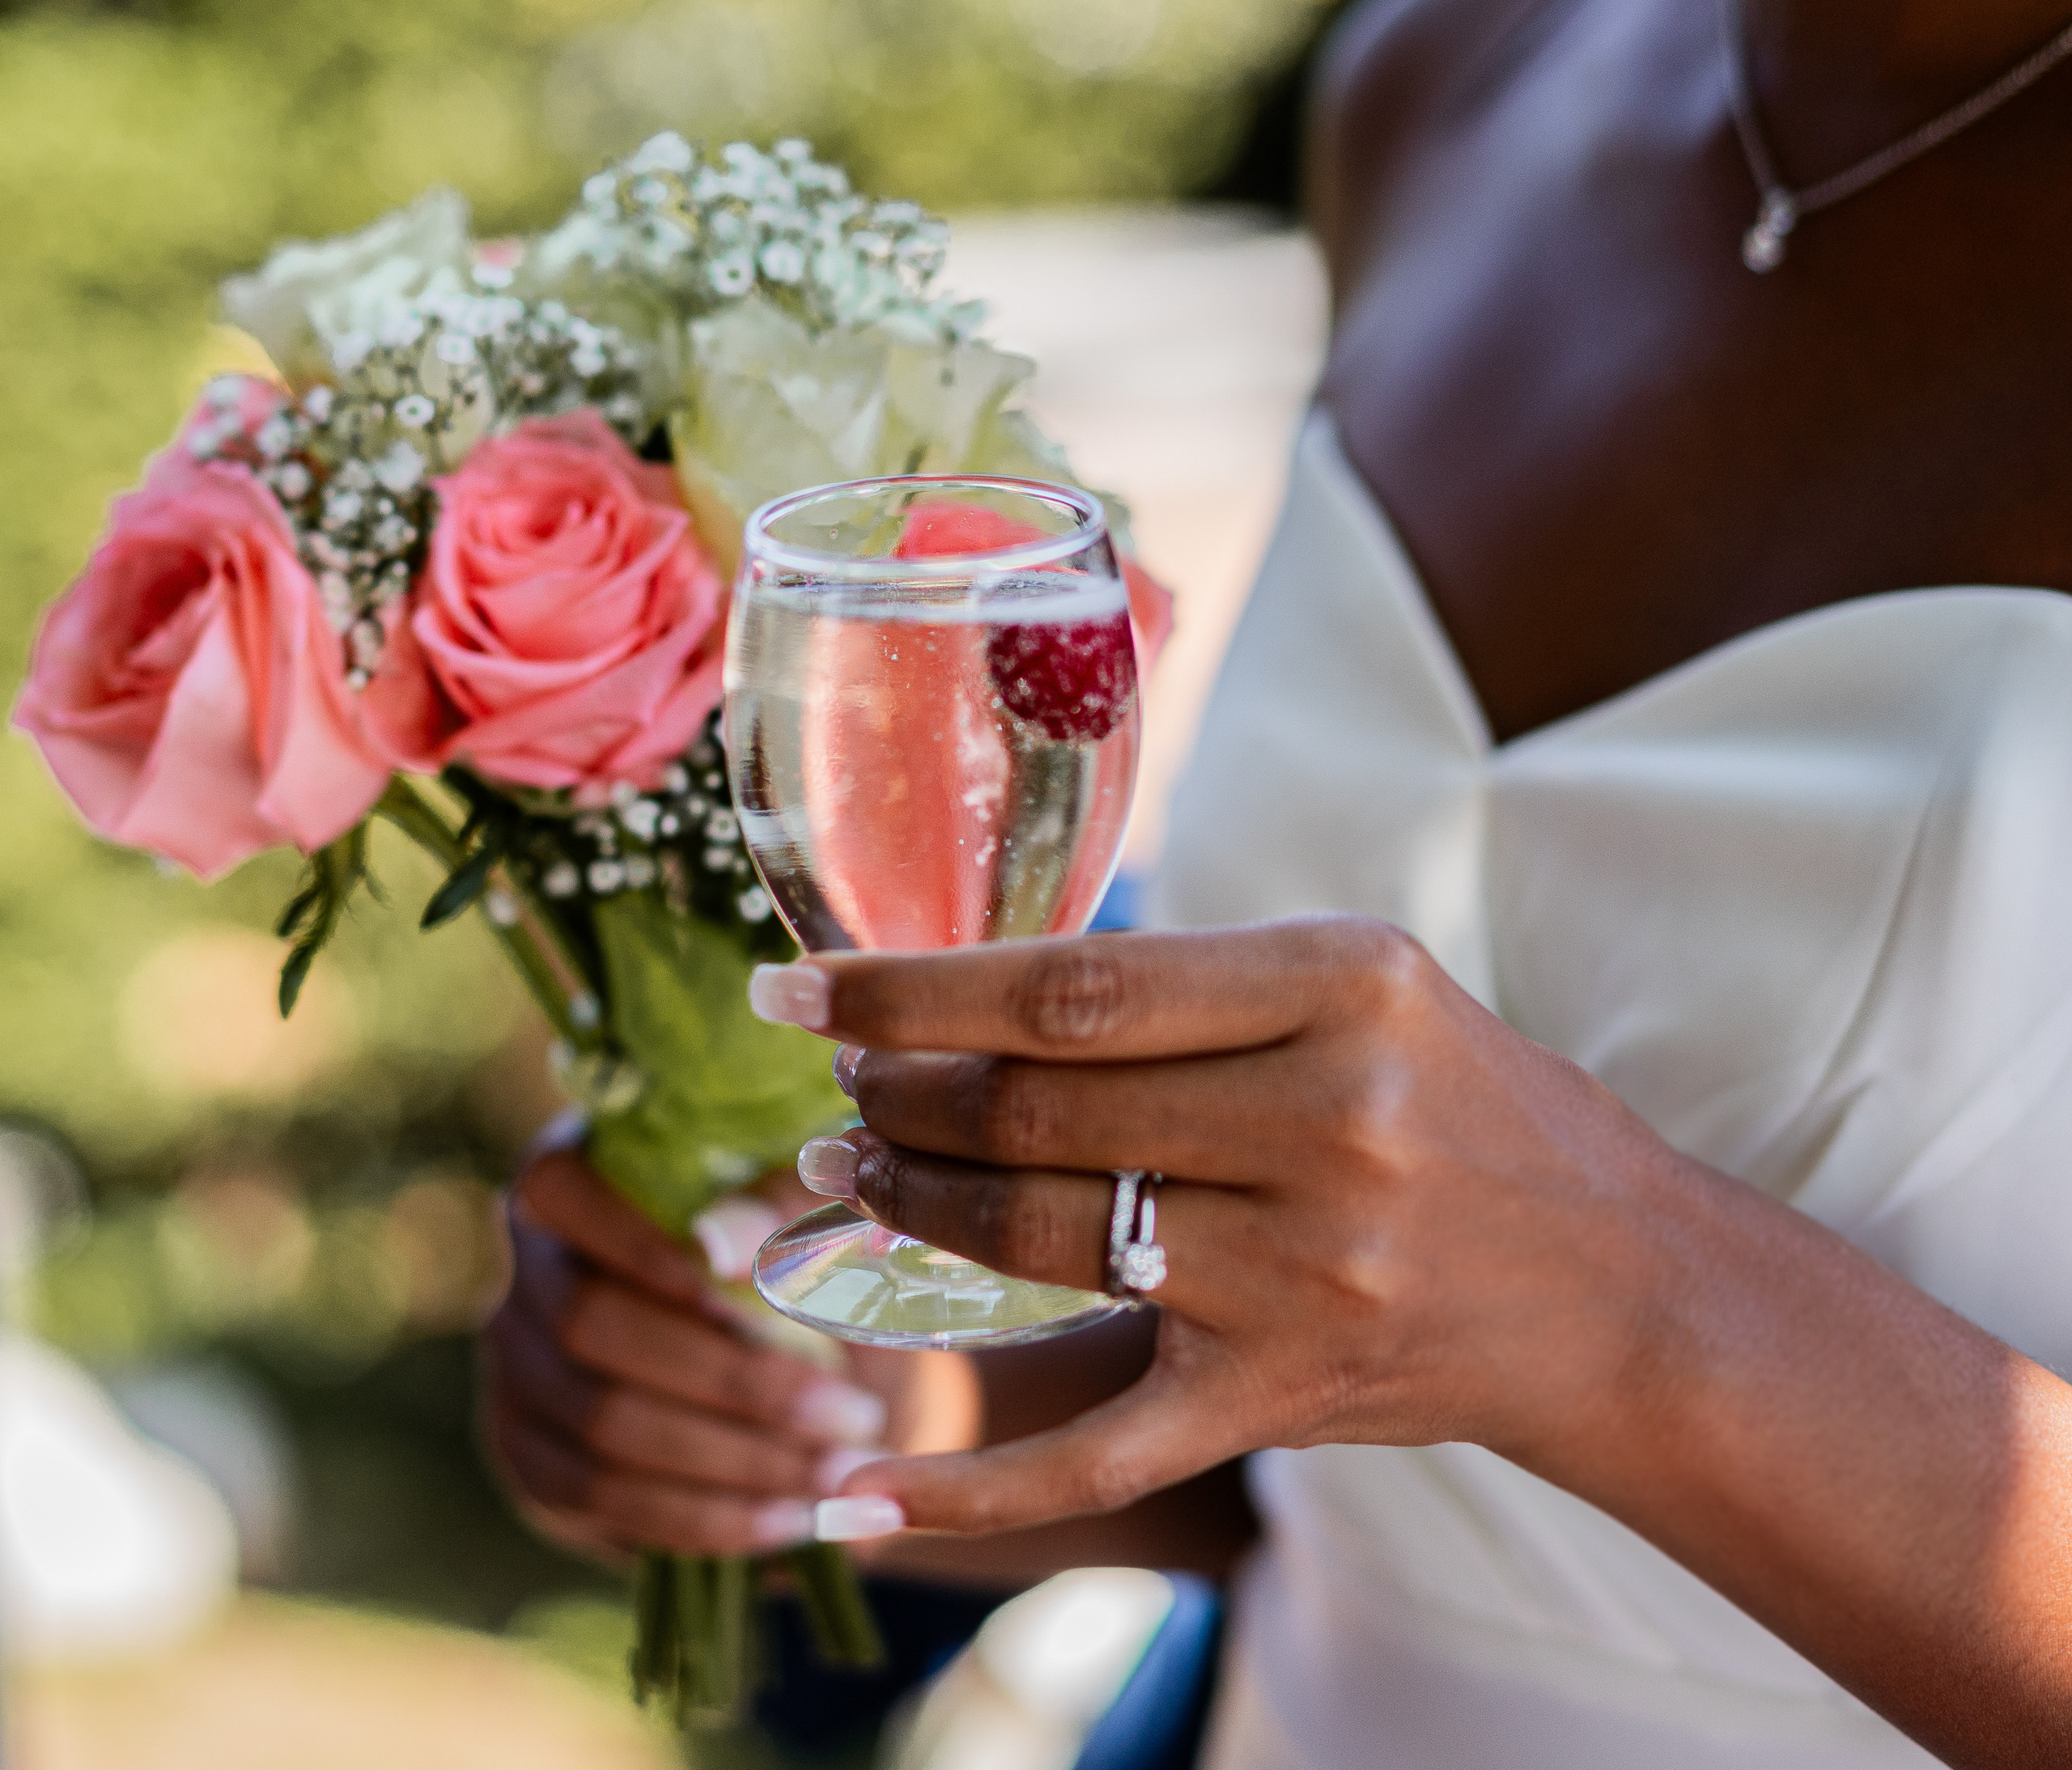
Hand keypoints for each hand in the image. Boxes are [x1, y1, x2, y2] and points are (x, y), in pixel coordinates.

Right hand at [482, 1127, 979, 1558]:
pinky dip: (701, 1515)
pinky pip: (600, 1500)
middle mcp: (527, 1269)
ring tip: (836, 1471)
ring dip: (732, 1458)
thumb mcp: (809, 1216)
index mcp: (575, 1175)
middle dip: (731, 1378)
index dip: (639, 1240)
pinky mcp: (534, 1461)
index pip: (556, 1186)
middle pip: (591, 1323)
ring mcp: (518, 1370)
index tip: (746, 1290)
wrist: (813, 1361)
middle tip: (849, 1411)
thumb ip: (775, 1209)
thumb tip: (723, 1245)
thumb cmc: (810, 1259)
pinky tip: (787, 1521)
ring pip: (600, 1425)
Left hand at [757, 915, 1682, 1534]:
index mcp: (1343, 983)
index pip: (1072, 987)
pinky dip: (972, 1479)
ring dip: (913, 1206)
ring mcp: (1310, 1270)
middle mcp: (1331, 1122)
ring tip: (849, 1174)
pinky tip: (860, 1487)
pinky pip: (1102, 1450)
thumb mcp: (1358, 983)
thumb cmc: (1465, 1103)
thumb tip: (971, 994)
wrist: (1617, 1282)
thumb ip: (1189, 985)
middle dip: (900, 1096)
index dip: (910, 990)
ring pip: (1043, 1238)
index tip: (799, 983)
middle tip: (835, 1089)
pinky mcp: (1288, 1392)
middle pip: (1040, 1111)